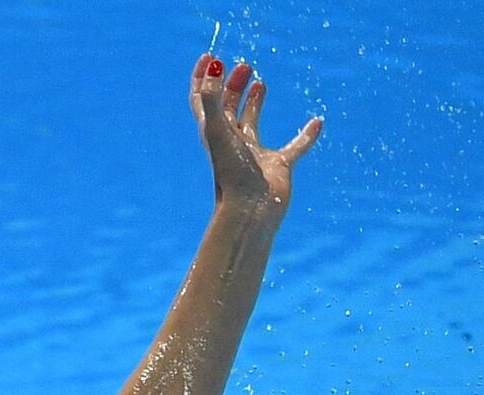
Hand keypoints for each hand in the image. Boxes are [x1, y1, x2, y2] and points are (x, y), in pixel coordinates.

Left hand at [191, 54, 321, 220]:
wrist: (251, 211)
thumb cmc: (232, 174)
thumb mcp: (219, 132)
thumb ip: (212, 101)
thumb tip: (214, 68)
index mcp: (214, 134)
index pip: (203, 102)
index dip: (203, 80)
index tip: (211, 58)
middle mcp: (232, 144)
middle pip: (227, 109)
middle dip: (232, 87)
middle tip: (244, 66)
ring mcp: (254, 156)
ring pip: (251, 125)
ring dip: (254, 103)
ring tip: (261, 82)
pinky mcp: (278, 167)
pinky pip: (295, 147)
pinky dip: (305, 136)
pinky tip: (317, 122)